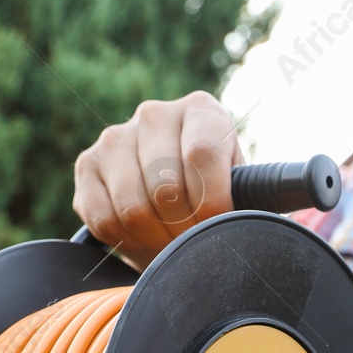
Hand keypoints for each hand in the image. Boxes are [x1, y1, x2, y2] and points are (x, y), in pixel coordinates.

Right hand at [71, 91, 243, 269]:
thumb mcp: (243, 186)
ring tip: (171, 242)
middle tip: (193, 242)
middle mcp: (155, 113)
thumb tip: (265, 218)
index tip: (218, 230)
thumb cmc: (217, 191)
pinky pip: (103, 218)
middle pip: (165, 188)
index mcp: (201, 110)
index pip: (201, 156)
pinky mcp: (87, 163)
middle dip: (183, 230)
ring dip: (155, 239)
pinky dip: (125, 240)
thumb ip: (251, 196)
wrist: (175, 194)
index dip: (211, 205)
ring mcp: (115, 136)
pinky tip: (143, 235)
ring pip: (132, 207)